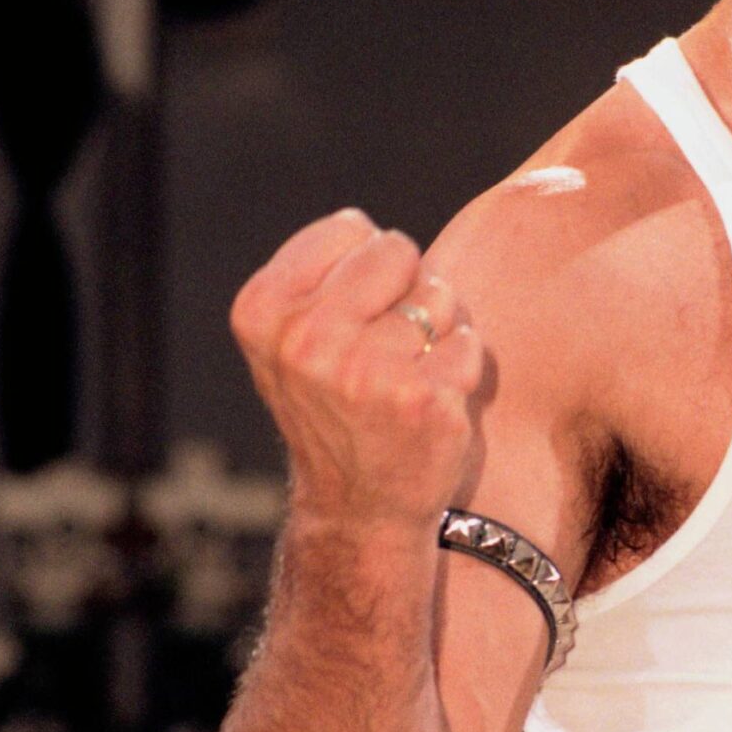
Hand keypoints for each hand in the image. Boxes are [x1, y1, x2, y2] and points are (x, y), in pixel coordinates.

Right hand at [230, 210, 482, 529]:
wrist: (357, 506)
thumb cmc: (333, 406)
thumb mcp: (290, 338)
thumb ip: (318, 276)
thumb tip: (364, 225)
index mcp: (264, 310)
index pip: (350, 227)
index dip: (364, 270)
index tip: (348, 320)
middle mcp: (307, 338)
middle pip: (398, 250)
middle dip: (403, 290)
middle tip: (383, 349)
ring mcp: (365, 370)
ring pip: (439, 295)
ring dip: (435, 331)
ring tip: (404, 378)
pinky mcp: (423, 400)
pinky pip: (467, 341)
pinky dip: (459, 368)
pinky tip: (429, 404)